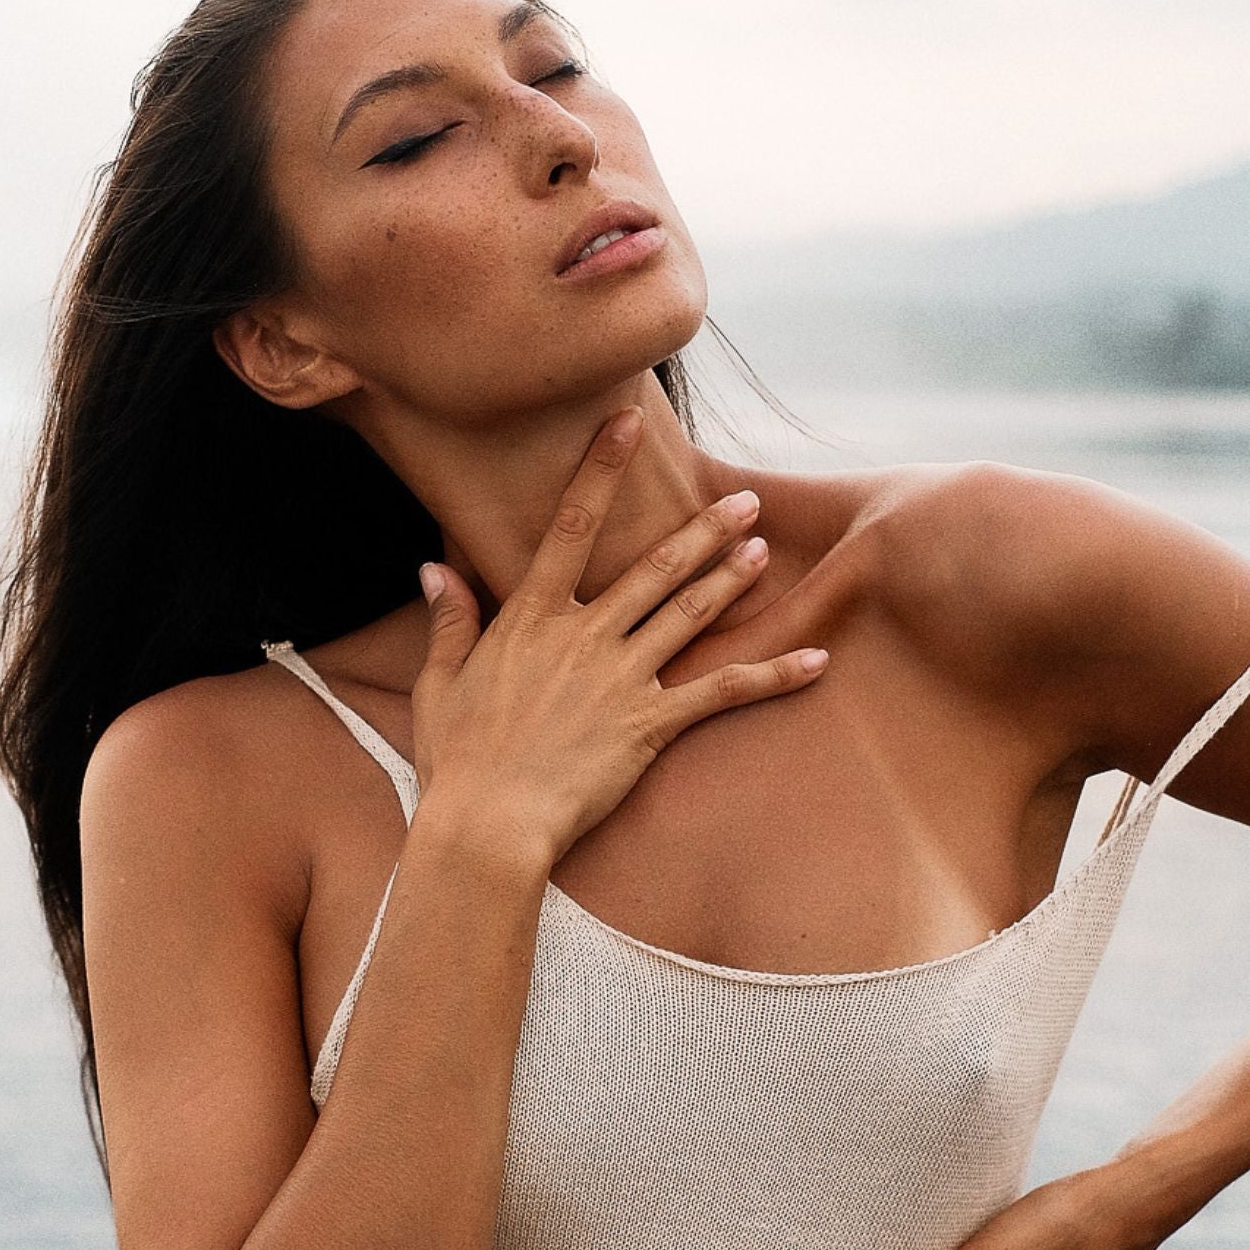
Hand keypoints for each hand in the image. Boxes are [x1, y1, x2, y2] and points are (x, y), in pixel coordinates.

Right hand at [409, 407, 830, 866]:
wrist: (488, 824)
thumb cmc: (457, 760)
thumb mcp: (439, 683)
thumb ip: (448, 621)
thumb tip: (435, 568)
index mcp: (530, 620)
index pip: (569, 529)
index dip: (601, 472)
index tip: (626, 425)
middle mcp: (584, 637)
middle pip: (654, 569)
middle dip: (703, 530)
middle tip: (745, 501)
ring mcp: (622, 679)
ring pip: (689, 615)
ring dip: (731, 581)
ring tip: (763, 550)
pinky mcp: (650, 726)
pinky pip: (721, 692)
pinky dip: (771, 676)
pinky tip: (814, 662)